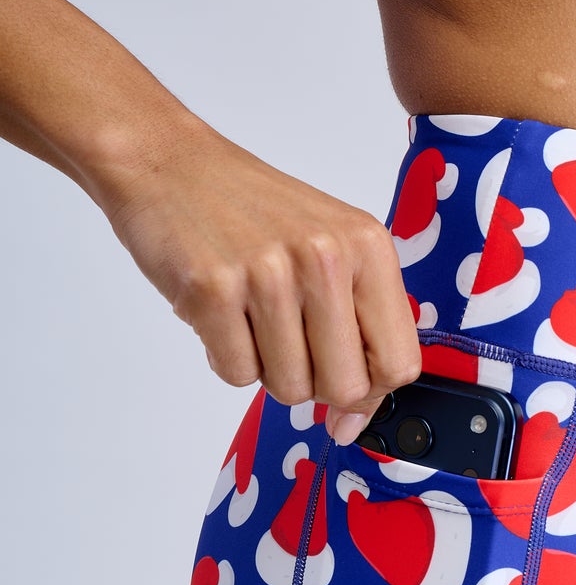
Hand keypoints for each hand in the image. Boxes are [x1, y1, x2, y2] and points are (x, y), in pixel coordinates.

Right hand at [99, 121, 420, 440]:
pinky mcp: (213, 290)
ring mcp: (269, 273)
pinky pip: (237, 374)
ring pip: (289, 388)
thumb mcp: (328, 247)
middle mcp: (324, 257)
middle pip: (346, 386)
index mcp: (367, 246)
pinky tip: (222, 314)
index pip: (399, 361)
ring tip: (252, 318)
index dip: (373, 391)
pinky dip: (226, 357)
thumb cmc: (248, 210)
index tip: (349, 387)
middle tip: (290, 344)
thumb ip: (357, 326)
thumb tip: (354, 420)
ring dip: (266, 368)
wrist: (168, 164)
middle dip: (316, 385)